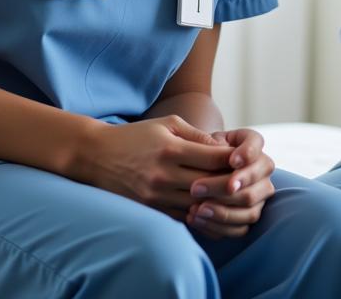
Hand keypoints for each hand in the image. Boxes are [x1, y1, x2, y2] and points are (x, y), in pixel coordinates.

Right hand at [81, 115, 234, 218]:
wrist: (96, 156)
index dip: (233, 160)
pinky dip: (199, 213)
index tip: (245, 158)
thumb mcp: (168, 123)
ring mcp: (155, 196)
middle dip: (230, 182)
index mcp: (171, 149)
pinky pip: (182, 216)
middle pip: (210, 184)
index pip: (213, 159)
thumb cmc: (137, 135)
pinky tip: (210, 206)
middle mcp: (163, 175)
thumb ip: (197, 135)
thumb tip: (223, 149)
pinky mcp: (149, 210)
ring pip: (198, 204)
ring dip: (217, 201)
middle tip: (245, 179)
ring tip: (231, 194)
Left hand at [186, 128, 275, 238]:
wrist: (199, 167)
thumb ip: (211, 143)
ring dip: (222, 212)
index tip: (231, 161)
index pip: (256, 146)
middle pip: (252, 182)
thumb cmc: (203, 150)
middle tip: (195, 188)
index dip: (247, 154)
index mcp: (252, 143)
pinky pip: (240, 228)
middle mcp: (263, 168)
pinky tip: (197, 219)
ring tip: (197, 209)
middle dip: (223, 187)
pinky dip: (217, 227)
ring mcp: (260, 193)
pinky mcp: (250, 214)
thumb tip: (219, 152)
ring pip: (249, 210)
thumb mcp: (204, 140)